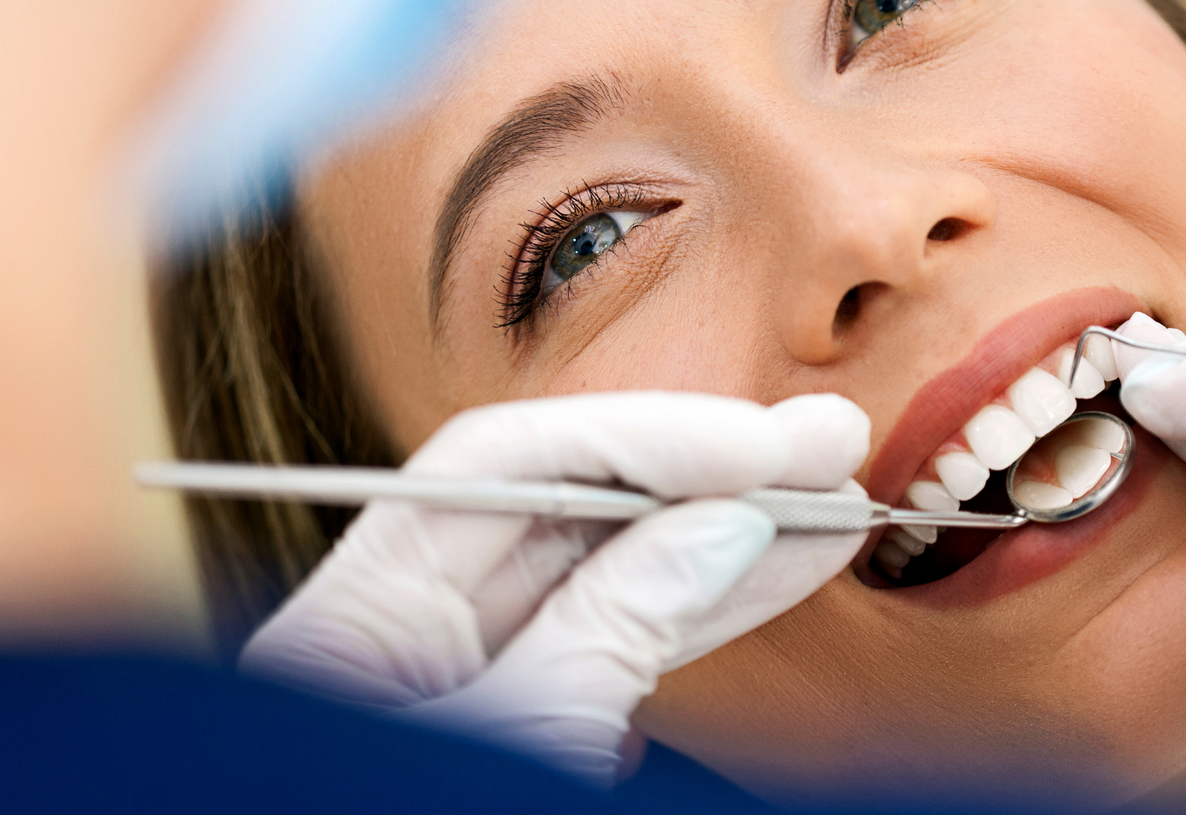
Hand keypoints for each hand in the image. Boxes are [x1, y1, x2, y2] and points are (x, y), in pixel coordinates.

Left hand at [238, 391, 869, 787]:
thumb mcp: (520, 744)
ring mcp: (466, 676)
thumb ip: (612, 628)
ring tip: (830, 511)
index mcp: (355, 620)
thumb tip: (717, 527)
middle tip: (826, 446)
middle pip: (565, 508)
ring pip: (606, 573)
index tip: (759, 450)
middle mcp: (403, 629)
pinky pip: (612, 637)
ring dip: (725, 537)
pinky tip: (770, 570)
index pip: (502, 469)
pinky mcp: (522, 719)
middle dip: (704, 474)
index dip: (641, 440)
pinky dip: (696, 606)